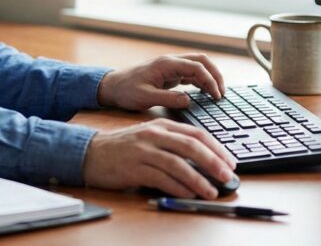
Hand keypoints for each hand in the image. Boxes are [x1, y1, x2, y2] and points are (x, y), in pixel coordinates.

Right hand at [82, 119, 236, 198]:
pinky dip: (177, 188)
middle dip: (213, 162)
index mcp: (161, 126)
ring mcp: (143, 151)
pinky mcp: (134, 168)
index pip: (195, 133)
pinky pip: (161, 179)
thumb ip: (173, 144)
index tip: (229, 161)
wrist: (91, 152)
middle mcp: (153, 135)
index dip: (216, 148)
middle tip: (227, 175)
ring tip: (211, 191)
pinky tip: (188, 195)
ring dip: (198, 179)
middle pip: (190, 146)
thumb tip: (202, 160)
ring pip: (178, 164)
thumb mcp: (149, 137)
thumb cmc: (123, 148)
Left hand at [96, 53, 224, 110]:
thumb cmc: (126, 91)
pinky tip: (206, 94)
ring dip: (209, 78)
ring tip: (217, 95)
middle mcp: (170, 62)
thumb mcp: (145, 97)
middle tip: (222, 93)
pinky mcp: (170, 74)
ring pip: (198, 66)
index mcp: (166, 64)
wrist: (112, 87)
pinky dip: (201, 82)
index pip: (196, 66)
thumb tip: (188, 100)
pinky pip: (191, 74)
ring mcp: (171, 67)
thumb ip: (167, 98)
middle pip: (201, 61)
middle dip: (215, 75)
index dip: (209, 80)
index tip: (216, 95)